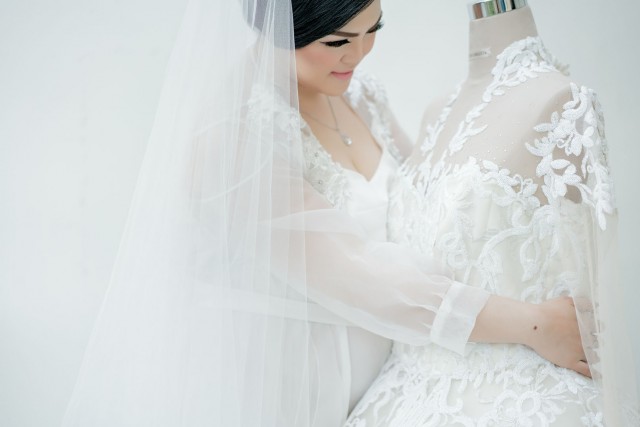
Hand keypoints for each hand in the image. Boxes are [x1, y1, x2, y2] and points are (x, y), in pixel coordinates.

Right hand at [470, 295, 590, 377]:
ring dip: (596, 355)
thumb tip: (595, 306)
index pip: (599, 327)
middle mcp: (586, 338)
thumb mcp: (565, 301)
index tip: (597, 329)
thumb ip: (582, 303)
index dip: (598, 328)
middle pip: (598, 342)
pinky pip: (586, 370)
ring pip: (595, 356)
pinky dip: (593, 373)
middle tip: (594, 342)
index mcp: (585, 324)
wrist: (533, 325)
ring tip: (594, 356)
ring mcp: (579, 351)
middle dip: (597, 341)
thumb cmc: (546, 311)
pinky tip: (597, 374)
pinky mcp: (570, 361)